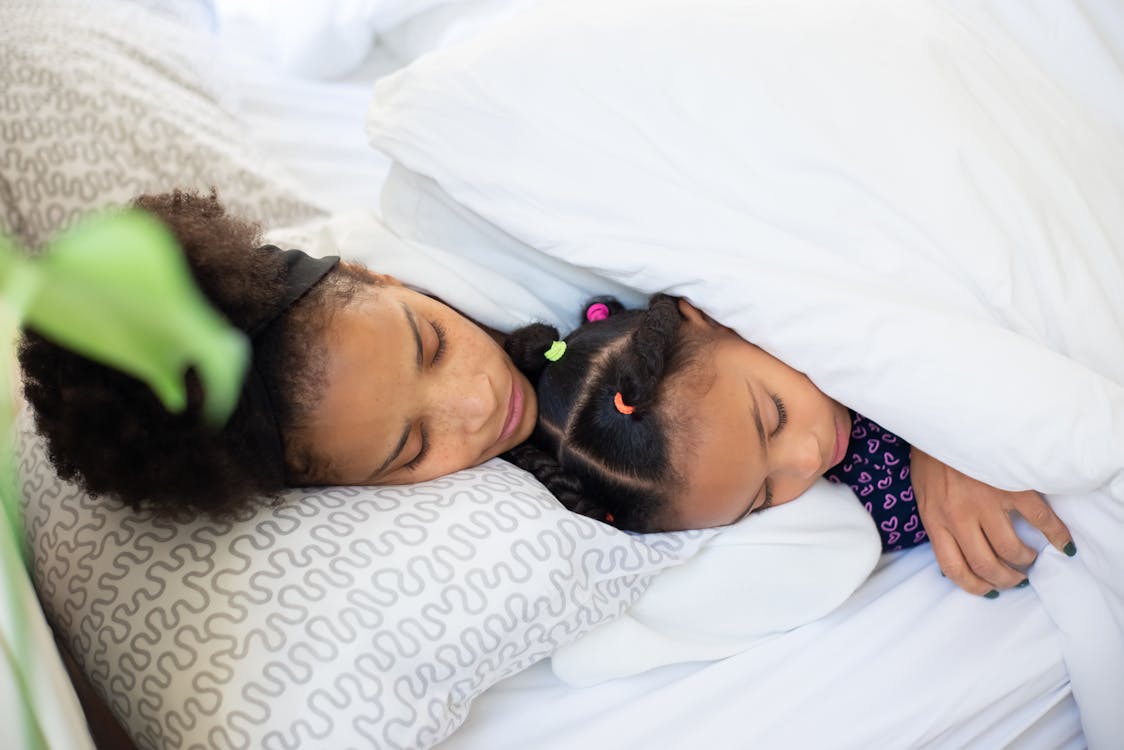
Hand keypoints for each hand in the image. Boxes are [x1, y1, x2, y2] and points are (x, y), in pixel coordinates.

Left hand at [910, 447, 1072, 596]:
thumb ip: (936, 521)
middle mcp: (959, 517)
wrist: (942, 421)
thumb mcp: (922, 494)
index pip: (954, 569)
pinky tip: (1061, 543)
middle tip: (1014, 578)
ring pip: (1012, 550)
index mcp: (935, 520)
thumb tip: (950, 550)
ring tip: (1028, 559)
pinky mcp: (1010, 487)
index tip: (988, 590)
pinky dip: (1055, 535)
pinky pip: (1040, 520)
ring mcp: (985, 503)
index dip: (975, 586)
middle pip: (987, 565)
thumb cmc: (931, 458)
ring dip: (1024, 561)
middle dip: (1004, 580)